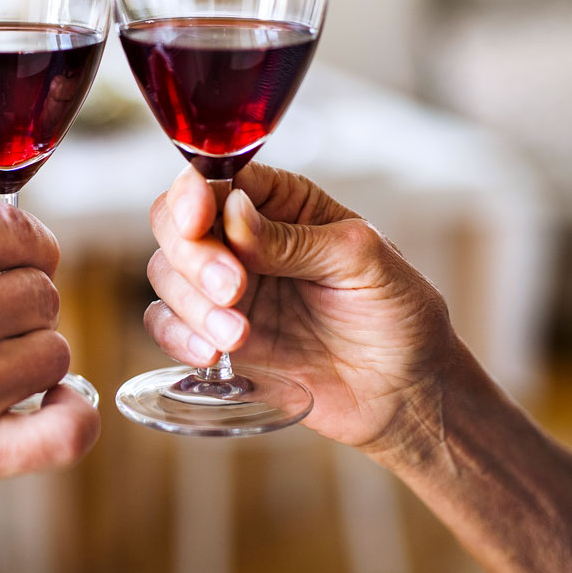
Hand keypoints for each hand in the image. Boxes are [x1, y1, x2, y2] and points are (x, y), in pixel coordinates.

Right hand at [0, 204, 99, 545]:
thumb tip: (1, 241)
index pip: (21, 233)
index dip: (30, 250)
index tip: (23, 265)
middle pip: (41, 293)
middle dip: (19, 308)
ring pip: (54, 351)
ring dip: (30, 360)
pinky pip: (66, 430)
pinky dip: (73, 415)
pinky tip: (53, 405)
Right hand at [145, 162, 459, 450]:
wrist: (406, 393)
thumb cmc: (398, 315)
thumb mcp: (362, 262)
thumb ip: (294, 239)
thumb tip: (232, 213)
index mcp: (282, 203)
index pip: (216, 179)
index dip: (193, 194)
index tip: (199, 220)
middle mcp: (243, 238)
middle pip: (174, 222)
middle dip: (192, 255)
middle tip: (233, 288)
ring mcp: (226, 288)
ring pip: (166, 273)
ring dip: (192, 305)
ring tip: (240, 336)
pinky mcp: (215, 335)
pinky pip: (166, 324)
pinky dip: (177, 336)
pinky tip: (214, 354)